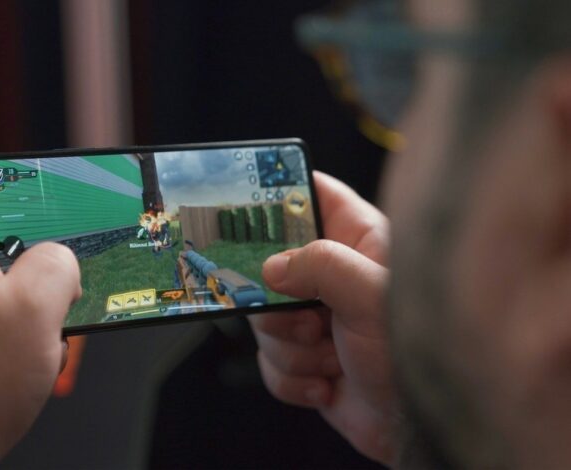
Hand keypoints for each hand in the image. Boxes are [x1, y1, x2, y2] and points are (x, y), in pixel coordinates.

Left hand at [0, 162, 80, 467]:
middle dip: (32, 268)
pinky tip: (19, 374)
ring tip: (46, 347)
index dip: (4, 175)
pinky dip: (0, 344)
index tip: (37, 187)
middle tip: (62, 290)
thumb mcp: (35, 311)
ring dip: (21, 314)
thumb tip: (59, 261)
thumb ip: (57, 265)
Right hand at [248, 171, 397, 464]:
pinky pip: (269, 360)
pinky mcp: (305, 358)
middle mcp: (333, 276)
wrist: (415, 428)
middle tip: (309, 317)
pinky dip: (292, 378)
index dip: (279, 197)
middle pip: (269, 266)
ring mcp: (316, 318)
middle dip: (278, 303)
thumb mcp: (372, 295)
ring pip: (265, 319)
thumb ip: (322, 265)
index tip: (248, 212)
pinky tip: (328, 383)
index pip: (313, 195)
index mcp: (358, 242)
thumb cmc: (414, 354)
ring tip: (331, 358)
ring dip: (291, 348)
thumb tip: (272, 267)